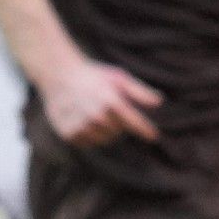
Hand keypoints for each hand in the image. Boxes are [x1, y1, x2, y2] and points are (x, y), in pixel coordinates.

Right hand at [41, 57, 163, 146]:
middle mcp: (96, 117)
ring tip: (96, 113)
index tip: (154, 136)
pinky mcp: (69, 134)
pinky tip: (84, 119)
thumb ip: (139, 92)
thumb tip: (159, 103)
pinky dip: (90, 134)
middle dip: (119, 123)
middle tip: (109, 108)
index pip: (134, 123)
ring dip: (105, 130)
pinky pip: (88, 142)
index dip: (145, 130)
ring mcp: (81, 127)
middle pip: (119, 132)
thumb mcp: (118, 78)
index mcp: (111, 102)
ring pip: (104, 139)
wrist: (60, 76)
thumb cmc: (93, 76)